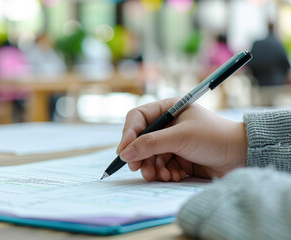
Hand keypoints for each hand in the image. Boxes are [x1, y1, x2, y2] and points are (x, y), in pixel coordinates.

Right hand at [117, 98, 246, 181]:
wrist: (241, 155)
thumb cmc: (214, 137)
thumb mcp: (180, 137)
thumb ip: (151, 144)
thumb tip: (124, 153)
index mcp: (167, 109)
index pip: (138, 119)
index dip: (128, 134)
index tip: (123, 152)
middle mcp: (167, 125)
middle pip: (141, 140)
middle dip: (141, 156)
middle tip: (140, 169)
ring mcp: (172, 142)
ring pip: (150, 156)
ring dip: (153, 168)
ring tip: (163, 176)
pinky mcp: (177, 157)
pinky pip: (161, 166)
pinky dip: (165, 173)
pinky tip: (176, 176)